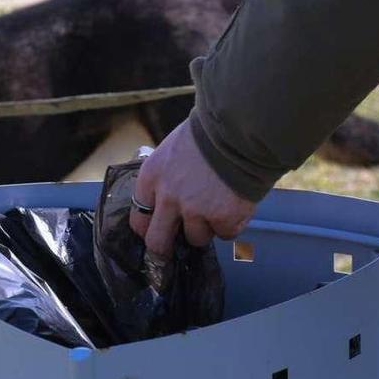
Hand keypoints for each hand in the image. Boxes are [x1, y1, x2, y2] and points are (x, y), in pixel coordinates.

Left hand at [130, 121, 256, 255]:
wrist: (240, 129)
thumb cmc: (208, 134)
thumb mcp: (172, 151)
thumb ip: (166, 177)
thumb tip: (167, 198)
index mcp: (151, 178)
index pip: (138, 218)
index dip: (148, 227)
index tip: (156, 230)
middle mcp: (168, 198)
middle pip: (157, 241)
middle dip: (164, 249)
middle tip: (174, 249)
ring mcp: (196, 211)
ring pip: (196, 238)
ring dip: (206, 227)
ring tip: (218, 204)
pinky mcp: (223, 219)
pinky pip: (226, 233)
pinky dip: (232, 223)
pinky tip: (235, 202)